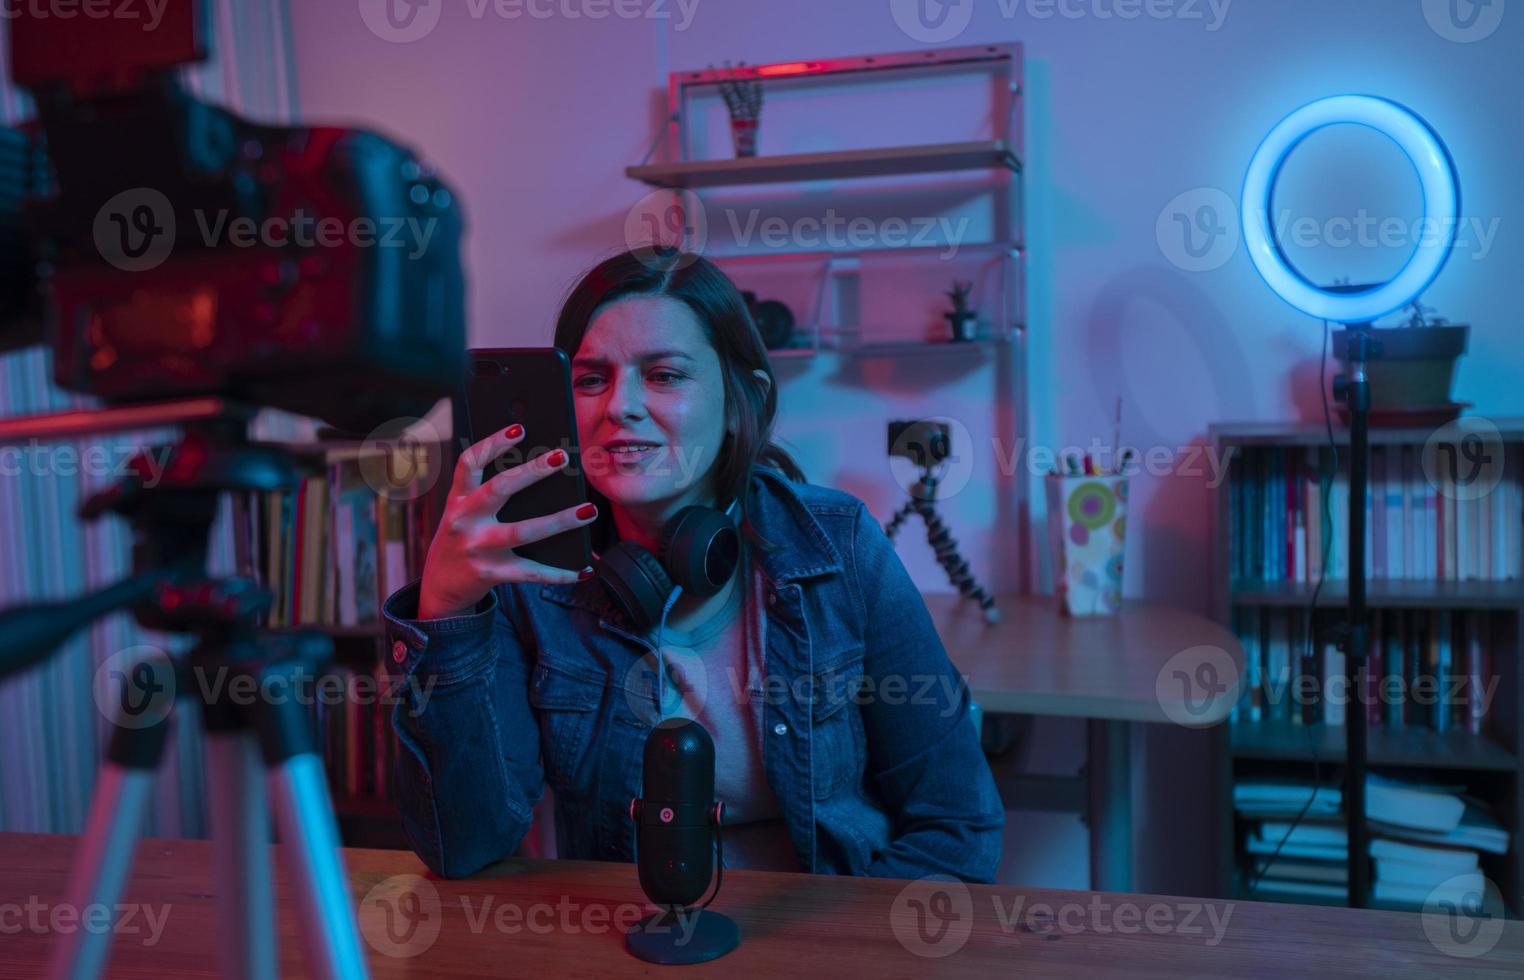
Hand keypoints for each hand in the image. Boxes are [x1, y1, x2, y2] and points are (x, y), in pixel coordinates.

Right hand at [416, 425, 596, 619]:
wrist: (439, 586)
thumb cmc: (463, 538)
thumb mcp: (465, 512)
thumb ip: (489, 492)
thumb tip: (541, 468)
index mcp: (459, 500)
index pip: (470, 463)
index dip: (493, 443)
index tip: (520, 428)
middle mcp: (464, 521)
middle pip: (499, 489)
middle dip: (531, 471)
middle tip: (561, 456)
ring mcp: (477, 548)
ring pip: (523, 531)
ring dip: (560, 521)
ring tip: (589, 510)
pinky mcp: (491, 574)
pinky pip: (531, 572)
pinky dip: (559, 574)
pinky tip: (583, 570)